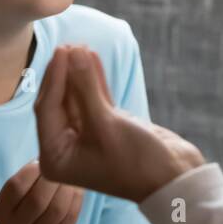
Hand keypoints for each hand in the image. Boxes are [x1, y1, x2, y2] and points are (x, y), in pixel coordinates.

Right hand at [0, 160, 83, 223]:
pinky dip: (77, 197)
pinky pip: (71, 217)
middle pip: (38, 199)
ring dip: (67, 186)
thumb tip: (51, 152)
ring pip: (57, 209)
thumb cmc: (21, 210)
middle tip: (61, 165)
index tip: (41, 160)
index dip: (31, 170)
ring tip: (70, 174)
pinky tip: (77, 187)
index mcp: (1, 212)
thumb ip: (26, 178)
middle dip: (52, 178)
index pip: (15, 187)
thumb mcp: (13, 198)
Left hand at [34, 44, 204, 202]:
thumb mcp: (106, 123)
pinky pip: (94, 99)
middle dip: (64, 74)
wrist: (175, 178)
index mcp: (55, 158)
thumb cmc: (137, 161)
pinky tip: (93, 57)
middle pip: (58, 102)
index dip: (55, 78)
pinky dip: (94, 80)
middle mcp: (66, 149)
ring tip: (81, 47)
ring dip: (79, 73)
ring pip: (76, 98)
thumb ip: (86, 87)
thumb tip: (73, 52)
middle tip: (69, 45)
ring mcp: (86, 137)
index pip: (47, 110)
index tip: (63, 51)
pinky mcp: (106, 127)